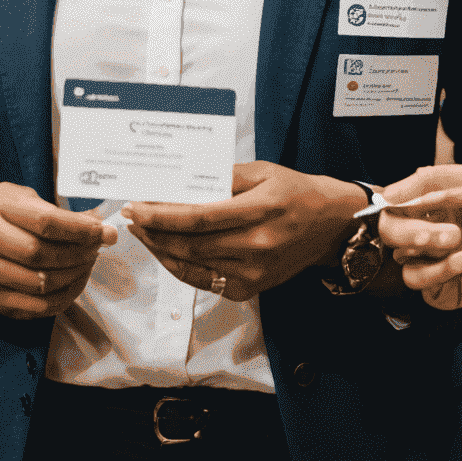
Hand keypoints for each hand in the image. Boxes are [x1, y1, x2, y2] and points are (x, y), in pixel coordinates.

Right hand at [0, 183, 117, 319]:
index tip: (104, 231)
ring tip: (88, 263)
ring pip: (40, 284)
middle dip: (78, 254)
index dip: (79, 229)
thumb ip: (56, 211)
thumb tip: (98, 227)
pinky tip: (75, 282)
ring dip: (74, 276)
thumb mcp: (21, 198)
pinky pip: (36, 307)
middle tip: (98, 248)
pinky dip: (64, 297)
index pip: (44, 223)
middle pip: (41, 255)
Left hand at [123, 162, 364, 299]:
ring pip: (193, 264)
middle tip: (131, 216)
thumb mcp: (263, 171)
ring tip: (142, 232)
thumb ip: (223, 176)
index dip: (162, 214)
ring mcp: (254, 272)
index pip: (199, 216)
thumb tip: (181, 180)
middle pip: (190, 243)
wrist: (330, 226)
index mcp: (261, 209)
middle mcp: (258, 245)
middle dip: (153, 230)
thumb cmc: (295, 191)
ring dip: (161, 249)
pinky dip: (179, 266)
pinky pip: (205, 280)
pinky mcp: (251, 288)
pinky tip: (165, 250)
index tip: (136, 205)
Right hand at [376, 163, 461, 318]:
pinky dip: (436, 276)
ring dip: (423, 252)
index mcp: (451, 198)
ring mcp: (452, 260)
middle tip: (436, 232)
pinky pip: (426, 290)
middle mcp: (446, 227)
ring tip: (456, 244)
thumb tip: (393, 191)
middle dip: (406, 230)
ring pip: (406, 262)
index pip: (403, 199)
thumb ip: (441, 182)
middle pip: (397, 232)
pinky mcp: (461, 292)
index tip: (394, 204)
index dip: (394, 202)